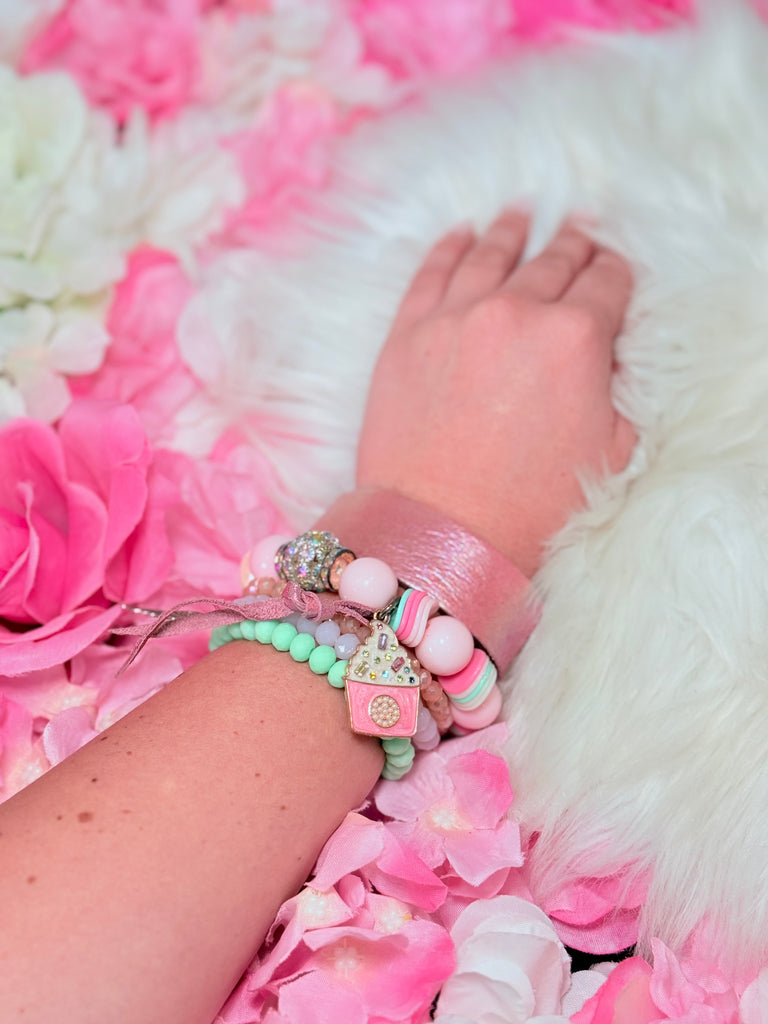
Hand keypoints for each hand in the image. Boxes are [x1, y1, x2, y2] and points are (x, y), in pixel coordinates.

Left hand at [356, 209, 634, 576]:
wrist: (442, 531)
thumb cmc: (528, 505)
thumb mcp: (609, 450)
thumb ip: (616, 388)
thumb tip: (605, 355)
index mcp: (575, 337)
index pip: (607, 282)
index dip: (615, 273)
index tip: (612, 270)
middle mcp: (516, 312)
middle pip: (553, 261)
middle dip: (573, 246)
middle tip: (578, 233)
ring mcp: (454, 317)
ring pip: (491, 254)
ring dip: (512, 232)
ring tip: (521, 215)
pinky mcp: (406, 334)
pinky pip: (430, 271)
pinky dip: (449, 247)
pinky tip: (461, 235)